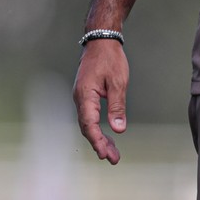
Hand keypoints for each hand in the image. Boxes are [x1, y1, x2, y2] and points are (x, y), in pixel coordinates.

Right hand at [72, 39, 128, 163]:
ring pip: (89, 123)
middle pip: (88, 128)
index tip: (105, 153)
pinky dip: (98, 128)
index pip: (89, 124)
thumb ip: (117, 106)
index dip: (97, 140)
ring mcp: (82, 97)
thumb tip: (119, 129)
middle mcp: (80, 99)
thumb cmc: (110, 58)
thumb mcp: (118, 82)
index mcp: (85, 95)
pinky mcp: (87, 96)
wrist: (101, 40)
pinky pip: (90, 116)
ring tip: (113, 153)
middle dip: (100, 144)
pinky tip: (107, 135)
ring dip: (100, 138)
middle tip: (113, 158)